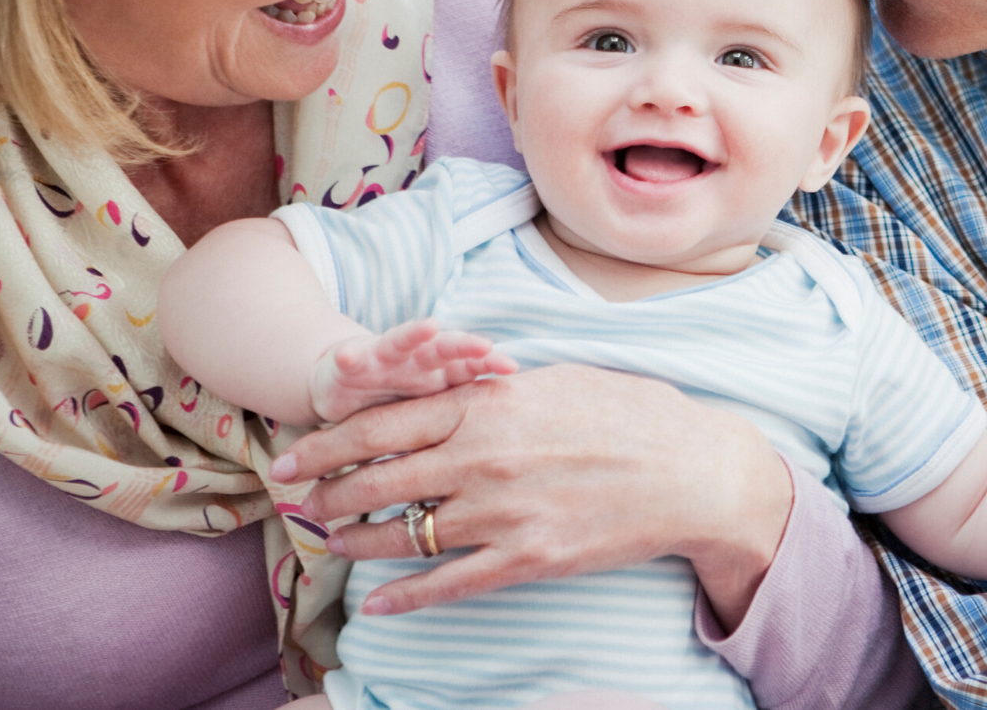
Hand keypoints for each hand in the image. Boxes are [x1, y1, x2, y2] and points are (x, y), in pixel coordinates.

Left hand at [270, 363, 793, 626]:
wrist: (691, 472)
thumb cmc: (632, 416)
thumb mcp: (557, 381)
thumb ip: (495, 390)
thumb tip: (452, 390)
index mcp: (490, 406)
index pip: (385, 423)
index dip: (329, 443)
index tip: (294, 457)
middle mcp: (486, 458)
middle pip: (380, 479)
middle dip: (327, 494)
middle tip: (294, 505)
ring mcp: (504, 512)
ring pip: (405, 534)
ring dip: (357, 543)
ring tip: (330, 545)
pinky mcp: (528, 558)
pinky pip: (450, 583)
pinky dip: (406, 597)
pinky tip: (376, 604)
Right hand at [308, 319, 517, 423]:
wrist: (350, 381)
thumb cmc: (402, 405)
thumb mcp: (435, 418)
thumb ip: (463, 431)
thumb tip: (503, 462)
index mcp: (442, 374)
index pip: (471, 366)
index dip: (490, 364)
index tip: (510, 367)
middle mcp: (417, 360)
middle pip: (445, 349)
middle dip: (464, 346)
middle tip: (483, 346)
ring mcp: (384, 358)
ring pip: (402, 342)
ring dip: (414, 335)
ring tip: (429, 327)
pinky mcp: (351, 362)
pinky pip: (350, 359)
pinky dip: (349, 357)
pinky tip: (349, 358)